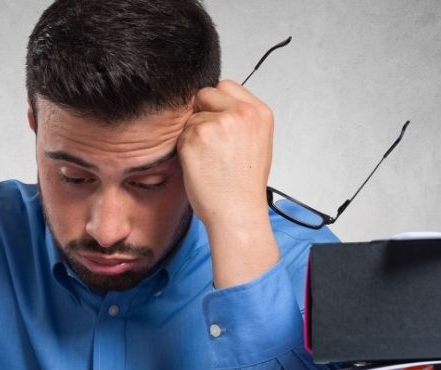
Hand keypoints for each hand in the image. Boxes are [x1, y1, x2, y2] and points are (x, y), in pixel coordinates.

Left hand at [177, 79, 279, 287]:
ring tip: (209, 159)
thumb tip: (216, 104)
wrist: (237, 213)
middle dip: (202, 113)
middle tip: (211, 143)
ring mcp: (218, 123)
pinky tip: (200, 165)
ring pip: (192, 116)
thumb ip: (240, 118)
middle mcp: (241, 113)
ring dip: (193, 134)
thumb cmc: (244, 185)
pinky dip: (185, 148)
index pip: (226, 86)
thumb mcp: (256, 142)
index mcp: (259, 113)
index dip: (217, 104)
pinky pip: (181, 133)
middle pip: (206, 93)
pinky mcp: (196, 136)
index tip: (218, 122)